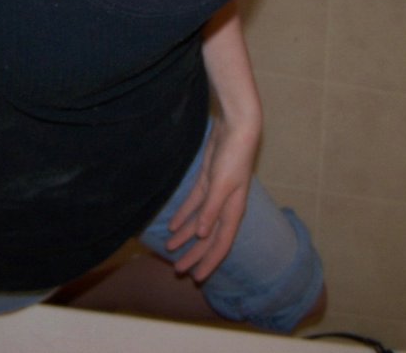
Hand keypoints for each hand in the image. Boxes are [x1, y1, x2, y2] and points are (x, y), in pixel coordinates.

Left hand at [165, 117, 259, 281]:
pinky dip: (184, 216)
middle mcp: (225, 206)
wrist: (236, 128)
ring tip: (169, 249)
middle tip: (178, 270)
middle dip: (194, 254)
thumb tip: (203, 235)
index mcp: (233, 210)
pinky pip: (194, 205)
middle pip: (208, 237)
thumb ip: (211, 209)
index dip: (209, 261)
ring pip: (199, 223)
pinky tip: (172, 225)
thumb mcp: (221, 184)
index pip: (221, 243)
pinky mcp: (206, 182)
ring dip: (185, 236)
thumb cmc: (233, 156)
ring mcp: (216, 194)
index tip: (197, 277)